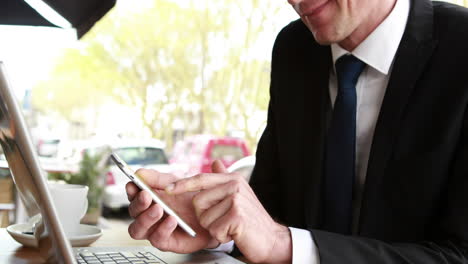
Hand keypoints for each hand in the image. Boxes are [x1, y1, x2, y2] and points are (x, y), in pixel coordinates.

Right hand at [125, 169, 216, 252]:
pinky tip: (172, 220)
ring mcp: (155, 230)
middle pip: (133, 212)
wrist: (212, 214)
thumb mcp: (176, 183)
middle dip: (138, 203)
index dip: (131, 189)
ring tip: (159, 209)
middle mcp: (147, 215)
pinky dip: (163, 229)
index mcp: (148, 199)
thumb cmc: (191, 199)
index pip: (133, 194)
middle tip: (147, 195)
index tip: (133, 184)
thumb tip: (139, 172)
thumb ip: (158, 178)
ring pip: (137, 230)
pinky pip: (157, 239)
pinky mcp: (166, 243)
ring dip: (145, 219)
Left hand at [165, 160, 291, 262]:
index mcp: (233, 179)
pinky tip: (235, 233)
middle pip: (198, 201)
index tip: (167, 189)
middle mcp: (234, 186)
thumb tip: (215, 163)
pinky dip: (222, 237)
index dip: (183, 184)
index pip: (201, 178)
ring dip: (215, 228)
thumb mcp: (239, 195)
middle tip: (224, 220)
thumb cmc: (252, 220)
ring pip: (204, 218)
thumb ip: (225, 178)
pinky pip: (214, 230)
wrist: (271, 239)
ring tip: (231, 227)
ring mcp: (236, 200)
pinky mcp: (236, 216)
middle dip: (206, 217)